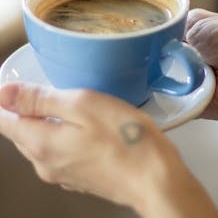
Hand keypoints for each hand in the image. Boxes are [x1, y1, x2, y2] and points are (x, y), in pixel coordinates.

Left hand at [0, 83, 217, 217]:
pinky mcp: (79, 175)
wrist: (155, 179)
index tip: (20, 85)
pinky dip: (63, 135)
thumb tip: (4, 93)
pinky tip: (83, 126)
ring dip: (46, 121)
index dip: (7, 98)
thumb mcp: (82, 105)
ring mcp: (62, 172)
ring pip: (40, 140)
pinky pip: (59, 151)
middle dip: (26, 108)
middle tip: (47, 88)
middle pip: (20, 131)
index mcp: (40, 142)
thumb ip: (40, 100)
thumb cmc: (124, 138)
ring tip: (67, 103)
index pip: (4, 119)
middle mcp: (45, 163)